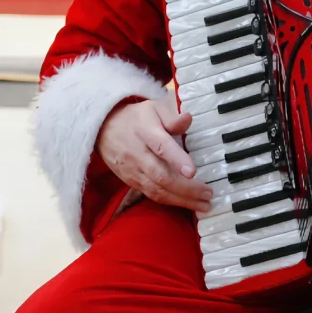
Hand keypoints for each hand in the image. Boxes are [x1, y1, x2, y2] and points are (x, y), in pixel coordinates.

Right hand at [97, 99, 213, 213]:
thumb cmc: (136, 118)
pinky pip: (151, 195)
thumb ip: (171, 117)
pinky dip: (170, 202)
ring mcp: (133, 170)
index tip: (193, 171)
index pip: (161, 147)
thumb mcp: (153, 108)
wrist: (103, 129)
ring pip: (157, 190)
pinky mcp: (131, 181)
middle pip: (161, 176)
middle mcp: (138, 154)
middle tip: (208, 193)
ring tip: (204, 204)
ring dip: (182, 200)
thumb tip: (188, 119)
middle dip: (186, 188)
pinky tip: (187, 203)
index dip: (177, 160)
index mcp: (146, 132)